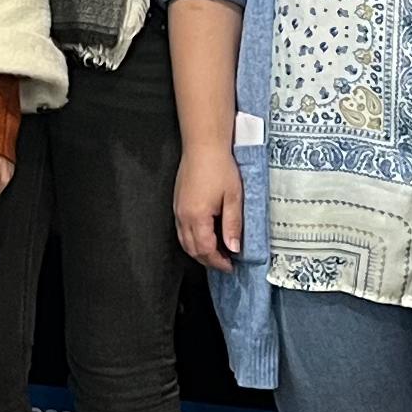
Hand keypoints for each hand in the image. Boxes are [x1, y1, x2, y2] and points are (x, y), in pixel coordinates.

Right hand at [172, 142, 244, 273]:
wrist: (203, 146)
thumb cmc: (220, 167)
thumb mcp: (234, 197)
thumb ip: (233, 225)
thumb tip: (234, 248)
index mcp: (197, 216)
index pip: (206, 250)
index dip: (218, 261)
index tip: (230, 266)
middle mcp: (183, 216)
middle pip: (192, 249)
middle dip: (208, 260)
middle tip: (225, 263)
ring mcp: (178, 210)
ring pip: (184, 241)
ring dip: (199, 251)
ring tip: (216, 253)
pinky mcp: (177, 203)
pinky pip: (181, 230)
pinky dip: (192, 240)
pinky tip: (205, 236)